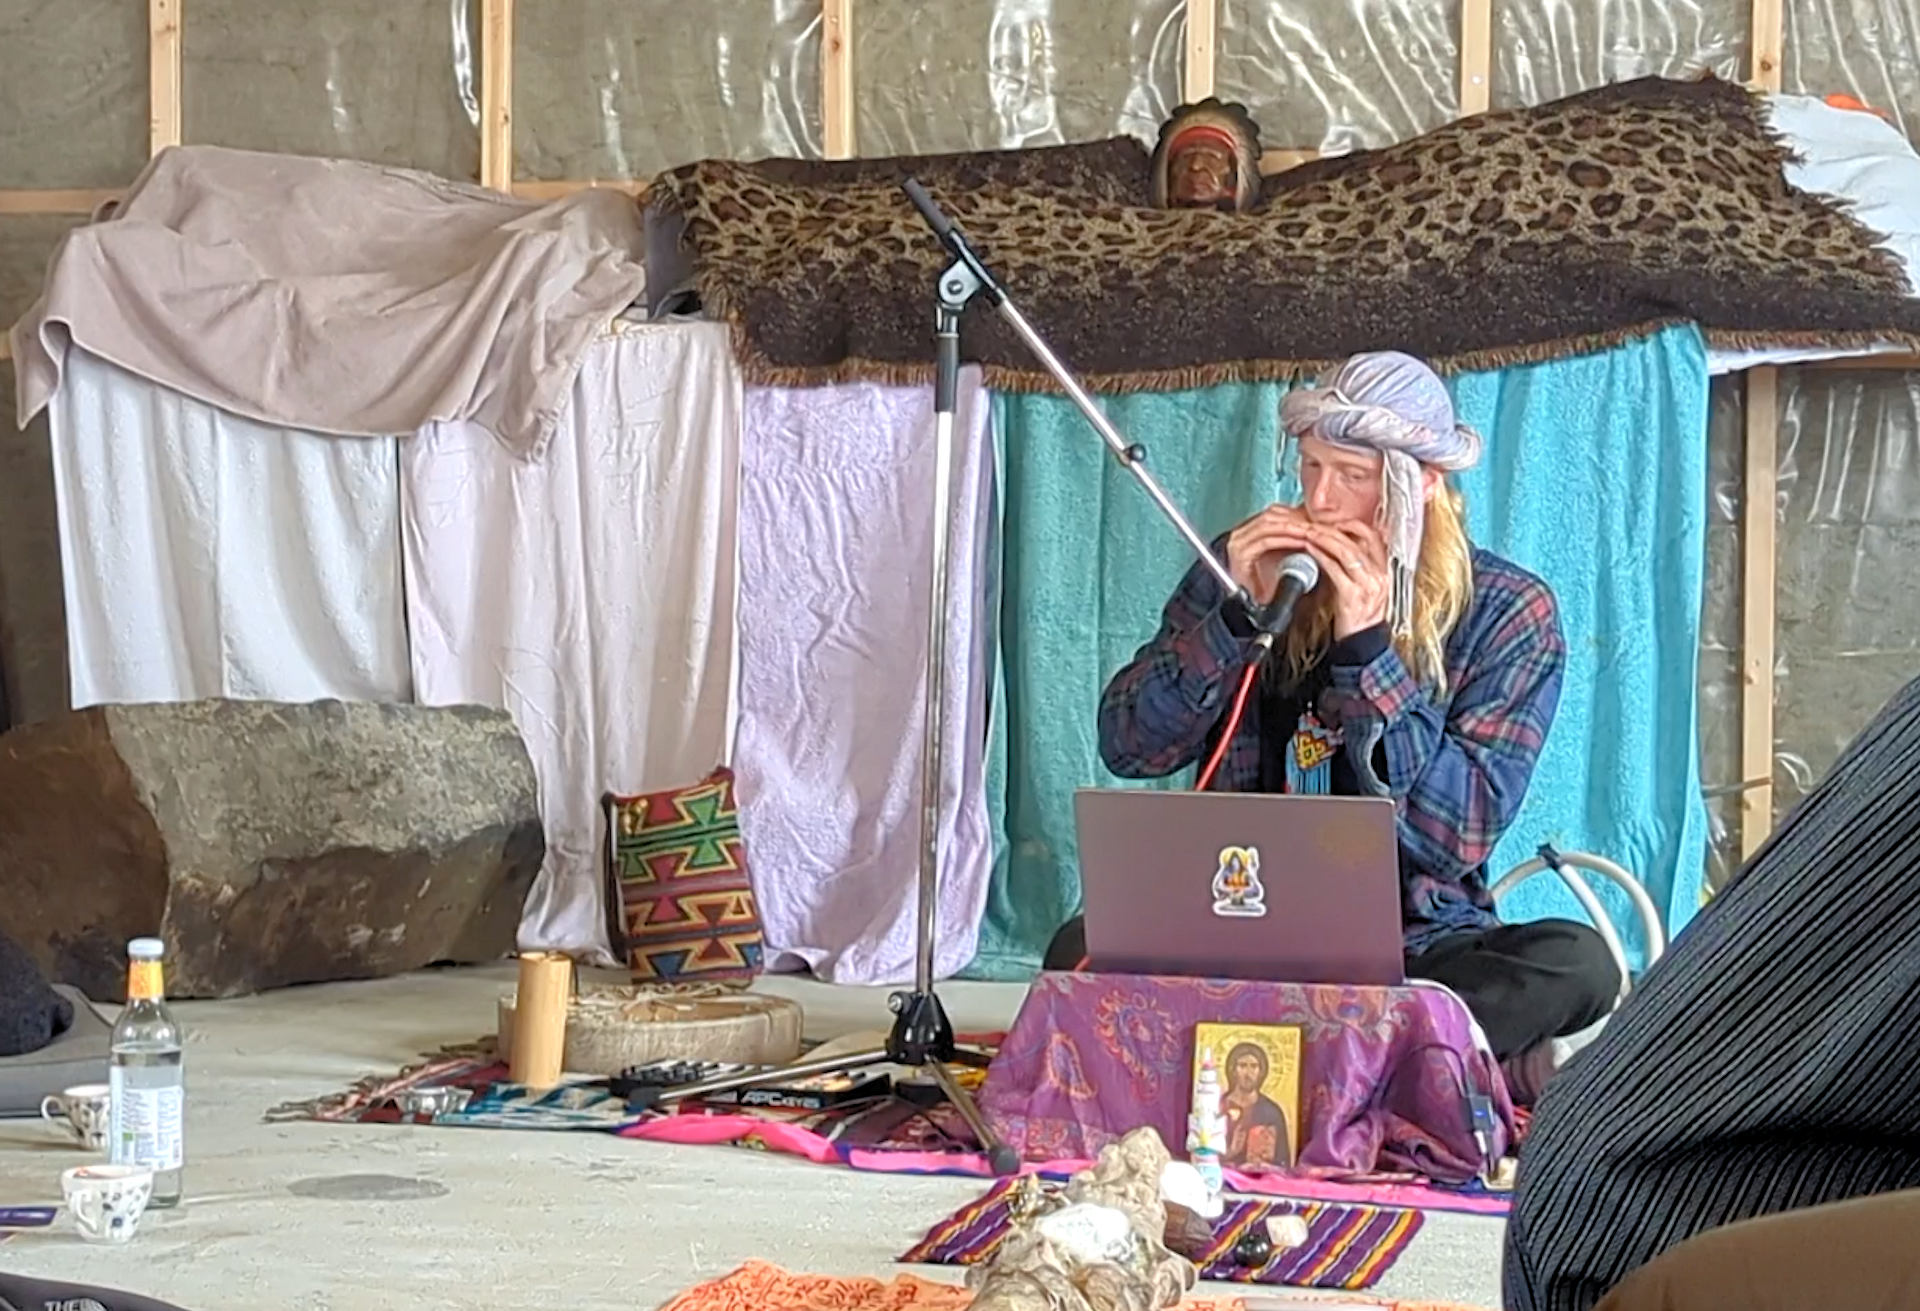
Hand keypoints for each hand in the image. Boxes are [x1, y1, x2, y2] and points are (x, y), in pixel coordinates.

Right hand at [1225, 505, 1315, 604]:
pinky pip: (1266, 540)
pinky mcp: (1239, 554)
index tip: (1319, 518)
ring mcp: (1238, 543)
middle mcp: (1240, 535)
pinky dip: (1286, 539)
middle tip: (1320, 523)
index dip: (1299, 513)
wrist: (1263, 610)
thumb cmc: (1276, 587)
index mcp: (1249, 532)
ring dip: (1294, 527)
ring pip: (1270, 524)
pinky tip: (1302, 541)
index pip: (1276, 513)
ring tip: (1313, 531)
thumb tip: (1318, 520)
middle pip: (1272, 515)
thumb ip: (1297, 536)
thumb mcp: (1288, 554)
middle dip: (1298, 519)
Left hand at [1304, 521, 1389, 637]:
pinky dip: (1320, 555)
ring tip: (1308, 532)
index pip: (1373, 536)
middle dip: (1332, 530)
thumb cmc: (1359, 614)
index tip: (1335, 522)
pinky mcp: (1352, 595)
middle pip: (1356, 541)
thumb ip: (1356, 566)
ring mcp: (1368, 584)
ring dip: (1324, 538)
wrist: (1362, 642)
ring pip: (1346, 551)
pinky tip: (1309, 549)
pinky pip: (1335, 568)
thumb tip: (1335, 545)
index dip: (1353, 525)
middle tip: (1313, 523)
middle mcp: (1379, 575)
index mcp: (1383, 570)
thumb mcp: (1364, 585)